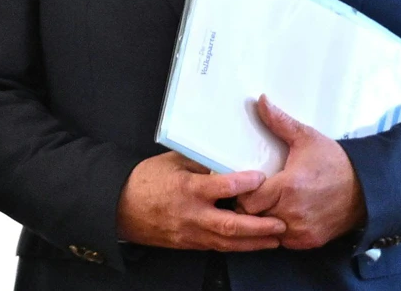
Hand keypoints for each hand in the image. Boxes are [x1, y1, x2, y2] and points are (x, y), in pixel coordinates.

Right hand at [117, 151, 288, 250]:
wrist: (120, 207)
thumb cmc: (146, 180)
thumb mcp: (173, 161)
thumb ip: (201, 160)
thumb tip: (227, 153)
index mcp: (187, 189)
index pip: (221, 188)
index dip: (244, 183)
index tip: (263, 177)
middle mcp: (191, 215)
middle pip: (230, 225)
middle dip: (259, 227)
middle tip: (280, 223)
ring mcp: (190, 233)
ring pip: (227, 243)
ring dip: (253, 243)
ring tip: (275, 239)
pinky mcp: (189, 244)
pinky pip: (217, 247)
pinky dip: (237, 247)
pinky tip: (253, 245)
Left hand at [235, 96, 368, 248]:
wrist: (366, 188)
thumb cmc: (335, 162)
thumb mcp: (308, 138)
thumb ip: (280, 122)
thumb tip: (260, 100)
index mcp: (288, 186)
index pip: (247, 199)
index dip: (244, 192)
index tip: (250, 184)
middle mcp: (293, 212)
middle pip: (253, 217)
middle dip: (250, 207)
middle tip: (255, 195)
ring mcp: (301, 229)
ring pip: (266, 231)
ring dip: (264, 221)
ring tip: (269, 206)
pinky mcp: (309, 241)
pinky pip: (282, 241)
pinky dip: (280, 231)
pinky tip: (284, 216)